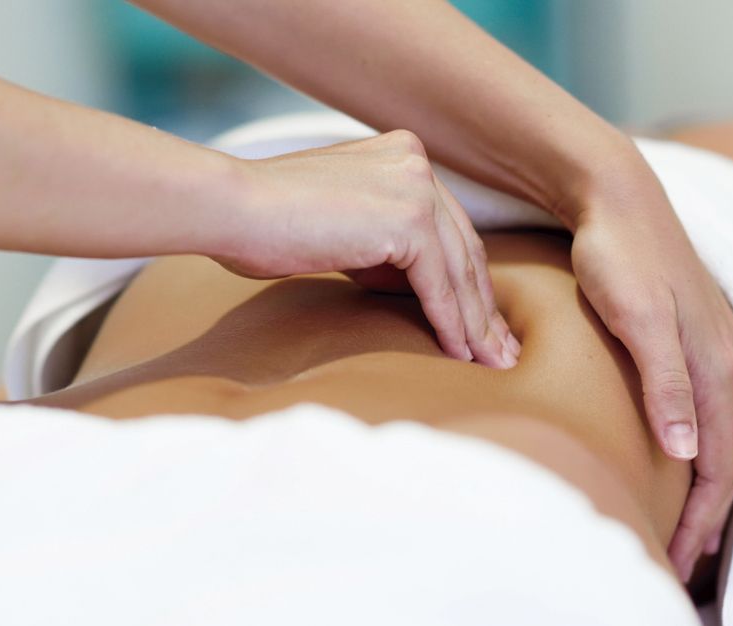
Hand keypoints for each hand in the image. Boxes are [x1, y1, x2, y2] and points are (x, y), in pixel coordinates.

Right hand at [217, 130, 519, 368]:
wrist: (233, 209)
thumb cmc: (266, 225)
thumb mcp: (342, 228)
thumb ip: (383, 244)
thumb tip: (418, 287)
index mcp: (402, 154)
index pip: (448, 229)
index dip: (467, 281)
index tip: (481, 323)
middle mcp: (416, 161)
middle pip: (463, 248)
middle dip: (483, 307)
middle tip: (500, 351)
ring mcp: (415, 186)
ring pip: (459, 270)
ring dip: (476, 324)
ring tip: (490, 364)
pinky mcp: (408, 218)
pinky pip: (439, 284)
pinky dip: (451, 323)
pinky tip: (459, 354)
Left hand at [569, 175, 732, 581]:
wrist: (617, 194)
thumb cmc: (618, 255)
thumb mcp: (637, 318)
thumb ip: (665, 382)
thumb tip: (688, 452)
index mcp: (719, 364)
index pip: (721, 461)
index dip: (702, 515)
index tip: (679, 557)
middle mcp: (730, 359)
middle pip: (732, 456)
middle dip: (710, 513)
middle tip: (682, 559)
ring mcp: (719, 346)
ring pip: (728, 435)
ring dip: (711, 486)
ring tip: (690, 525)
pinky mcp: (699, 335)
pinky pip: (717, 410)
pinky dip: (708, 448)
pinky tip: (688, 457)